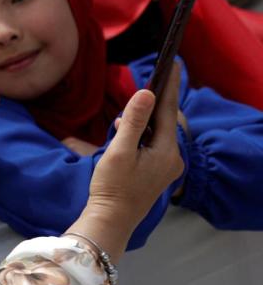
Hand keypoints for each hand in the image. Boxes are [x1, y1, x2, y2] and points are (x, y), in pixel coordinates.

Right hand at [68, 66, 184, 260]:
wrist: (111, 221)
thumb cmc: (112, 188)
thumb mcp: (119, 151)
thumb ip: (133, 121)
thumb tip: (146, 94)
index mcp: (167, 151)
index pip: (168, 110)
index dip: (170, 85)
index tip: (174, 63)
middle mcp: (172, 159)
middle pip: (166, 121)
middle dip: (156, 102)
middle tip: (155, 78)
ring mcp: (166, 168)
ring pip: (158, 133)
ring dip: (144, 121)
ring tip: (129, 112)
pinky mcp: (157, 173)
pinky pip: (153, 145)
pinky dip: (142, 135)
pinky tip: (126, 133)